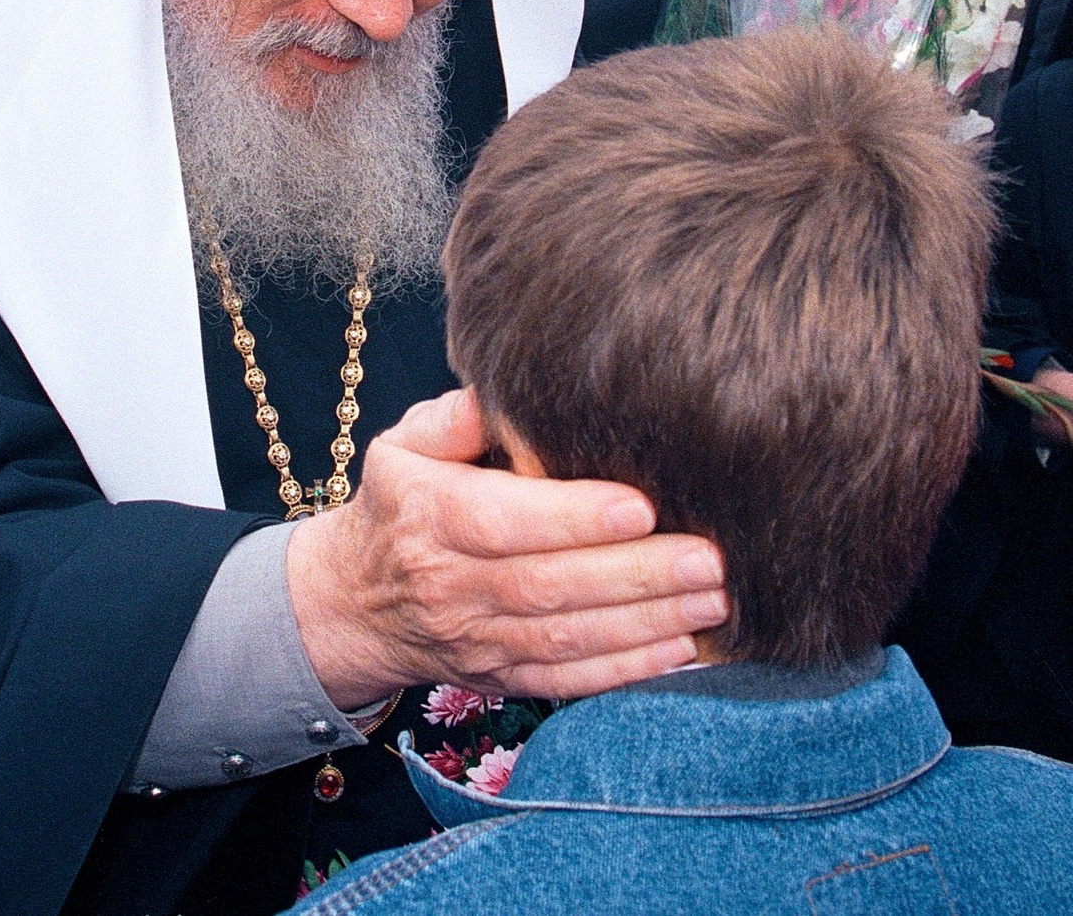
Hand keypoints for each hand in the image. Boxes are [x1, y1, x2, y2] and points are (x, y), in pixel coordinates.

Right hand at [285, 391, 728, 709]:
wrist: (356, 603)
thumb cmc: (401, 506)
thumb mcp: (405, 447)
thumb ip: (453, 418)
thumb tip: (501, 390)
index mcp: (428, 515)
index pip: (502, 521)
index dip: (573, 518)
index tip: (643, 505)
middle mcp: (450, 585)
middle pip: (548, 586)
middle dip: (637, 575)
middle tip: (710, 559)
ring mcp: (476, 640)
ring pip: (567, 638)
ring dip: (647, 622)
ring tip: (715, 600)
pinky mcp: (499, 678)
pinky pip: (566, 682)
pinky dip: (626, 671)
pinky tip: (682, 649)